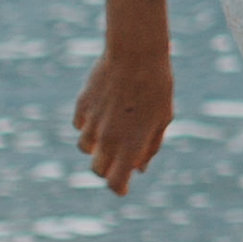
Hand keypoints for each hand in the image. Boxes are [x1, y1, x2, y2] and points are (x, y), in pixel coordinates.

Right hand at [72, 46, 175, 197]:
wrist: (136, 53)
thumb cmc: (157, 86)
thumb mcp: (163, 118)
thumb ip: (150, 146)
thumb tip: (139, 168)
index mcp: (130, 145)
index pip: (115, 181)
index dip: (119, 188)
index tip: (123, 188)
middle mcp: (108, 138)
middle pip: (98, 169)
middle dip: (107, 169)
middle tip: (119, 159)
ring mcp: (92, 122)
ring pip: (85, 148)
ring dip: (97, 147)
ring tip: (112, 130)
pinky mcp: (82, 106)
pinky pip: (80, 125)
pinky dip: (88, 125)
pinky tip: (101, 113)